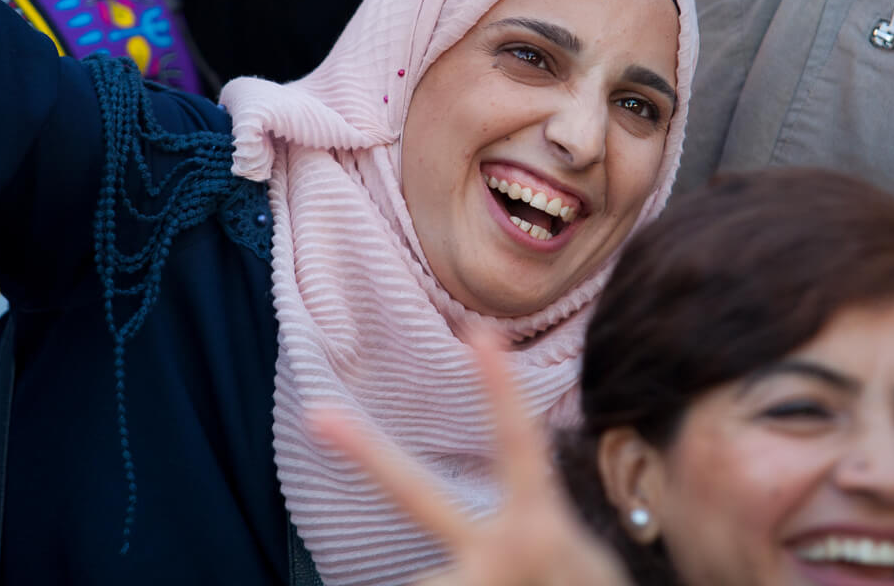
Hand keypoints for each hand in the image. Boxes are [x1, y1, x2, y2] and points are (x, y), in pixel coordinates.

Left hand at [312, 338, 632, 585]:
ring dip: (459, 585)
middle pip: (416, 496)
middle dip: (367, 454)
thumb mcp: (564, 544)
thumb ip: (521, 518)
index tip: (481, 333)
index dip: (499, 388)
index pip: (518, 443)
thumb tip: (453, 533)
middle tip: (318, 414)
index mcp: (541, 524)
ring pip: (427, 580)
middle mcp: (506, 551)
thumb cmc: (576, 585)